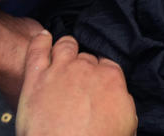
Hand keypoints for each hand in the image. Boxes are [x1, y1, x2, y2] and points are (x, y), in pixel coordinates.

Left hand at [16, 32, 136, 135]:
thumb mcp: (127, 125)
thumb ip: (124, 104)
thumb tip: (121, 99)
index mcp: (111, 78)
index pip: (107, 65)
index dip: (101, 73)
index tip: (97, 81)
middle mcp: (86, 68)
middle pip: (86, 57)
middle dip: (83, 65)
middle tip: (78, 79)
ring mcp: (60, 69)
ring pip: (65, 46)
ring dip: (66, 47)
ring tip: (63, 52)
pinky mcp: (36, 77)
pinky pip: (37, 50)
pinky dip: (40, 41)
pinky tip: (43, 37)